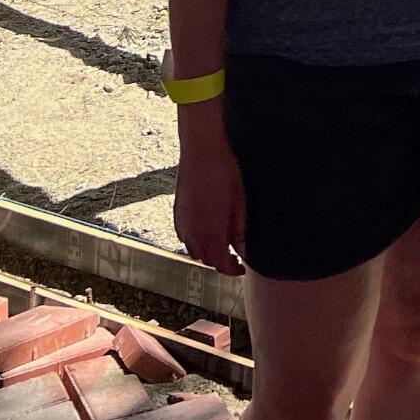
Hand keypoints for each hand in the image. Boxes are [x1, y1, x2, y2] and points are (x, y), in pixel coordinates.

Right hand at [174, 121, 246, 275]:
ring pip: (193, 250)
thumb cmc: (224, 172)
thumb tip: (242, 250)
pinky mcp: (177, 213)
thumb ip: (239, 230)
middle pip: (206, 259)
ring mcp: (182, 223)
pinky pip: (185, 237)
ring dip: (206, 253)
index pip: (220, 263)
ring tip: (222, 246)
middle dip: (220, 262)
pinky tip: (206, 232)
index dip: (232, 270)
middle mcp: (192, 233)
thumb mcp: (239, 202)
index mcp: (211, 232)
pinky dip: (195, 241)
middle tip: (234, 257)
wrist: (202, 149)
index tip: (241, 268)